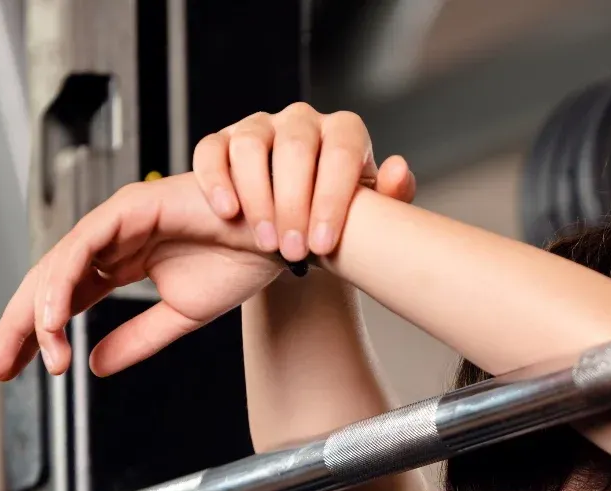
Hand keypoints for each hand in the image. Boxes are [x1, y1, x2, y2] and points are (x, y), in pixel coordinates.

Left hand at [0, 173, 286, 381]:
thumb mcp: (179, 317)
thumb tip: (92, 364)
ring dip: (40, 312)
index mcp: (118, 262)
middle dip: (17, 326)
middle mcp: (109, 239)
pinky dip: (63, 282)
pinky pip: (83, 247)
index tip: (13, 371)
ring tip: (41, 352)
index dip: (34, 335)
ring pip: (57, 266)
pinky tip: (53, 317)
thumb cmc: (239, 262)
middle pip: (46, 283)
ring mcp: (116, 220)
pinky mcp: (129, 208)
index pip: (61, 300)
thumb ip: (135, 340)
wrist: (280, 238)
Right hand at [192, 103, 415, 261]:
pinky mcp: (222, 141)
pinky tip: (228, 213)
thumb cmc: (344, 217)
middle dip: (295, 204)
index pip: (340, 152)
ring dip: (258, 198)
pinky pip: (211, 150)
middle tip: (295, 250)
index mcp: (343, 132)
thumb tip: (399, 169)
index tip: (325, 244)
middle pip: (296, 147)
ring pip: (251, 146)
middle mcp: (302, 121)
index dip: (332, 198)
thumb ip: (392, 196)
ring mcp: (259, 127)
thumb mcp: (372, 213)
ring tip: (267, 242)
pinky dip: (216, 180)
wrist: (306, 227)